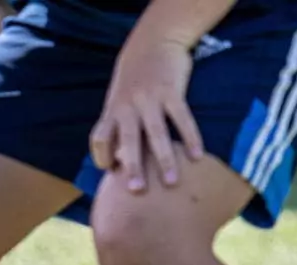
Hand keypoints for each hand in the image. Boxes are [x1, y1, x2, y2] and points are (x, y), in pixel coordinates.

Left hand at [90, 35, 204, 192]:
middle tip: (137, 190)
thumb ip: (117, 131)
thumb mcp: (118, 103)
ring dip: (164, 158)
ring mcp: (149, 97)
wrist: (152, 42)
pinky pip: (181, 117)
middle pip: (128, 140)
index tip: (112, 173)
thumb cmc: (133, 83)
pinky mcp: (171, 90)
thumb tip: (117, 166)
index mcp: (112, 112)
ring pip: (156, 132)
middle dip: (132, 165)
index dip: (103, 156)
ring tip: (171, 182)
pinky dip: (190, 137)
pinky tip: (197, 156)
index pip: (100, 139)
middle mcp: (127, 106)